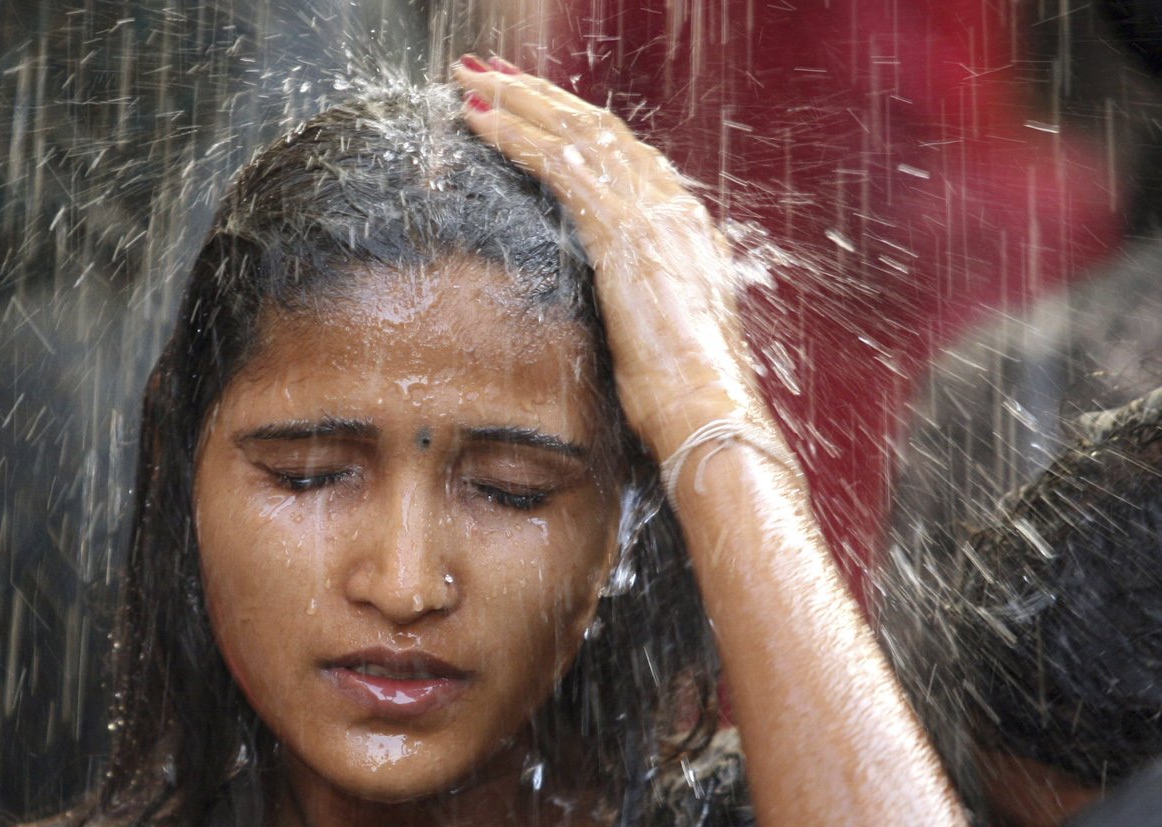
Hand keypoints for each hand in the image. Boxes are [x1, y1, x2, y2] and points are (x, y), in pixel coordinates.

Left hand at [454, 60, 778, 464]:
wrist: (705, 405)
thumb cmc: (684, 388)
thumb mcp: (668, 326)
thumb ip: (653, 292)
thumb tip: (638, 292)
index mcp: (684, 224)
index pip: (622, 153)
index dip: (572, 122)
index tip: (534, 104)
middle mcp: (671, 205)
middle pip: (596, 128)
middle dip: (537, 95)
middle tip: (486, 71)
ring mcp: (649, 214)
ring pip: (575, 135)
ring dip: (517, 103)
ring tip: (470, 80)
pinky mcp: (620, 233)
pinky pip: (558, 166)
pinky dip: (515, 136)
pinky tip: (480, 121)